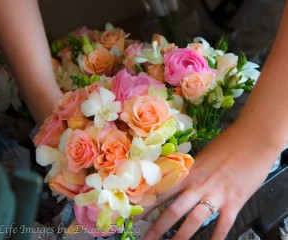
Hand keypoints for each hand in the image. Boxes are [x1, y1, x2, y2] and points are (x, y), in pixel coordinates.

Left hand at [144, 123, 279, 239]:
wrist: (252, 140)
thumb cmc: (227, 145)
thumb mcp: (202, 156)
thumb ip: (189, 171)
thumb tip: (176, 179)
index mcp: (188, 173)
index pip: (162, 191)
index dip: (147, 205)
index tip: (134, 216)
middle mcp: (198, 186)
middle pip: (173, 210)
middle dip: (158, 227)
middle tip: (146, 239)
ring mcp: (215, 195)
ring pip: (194, 220)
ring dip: (180, 237)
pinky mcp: (234, 202)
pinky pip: (223, 225)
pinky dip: (216, 238)